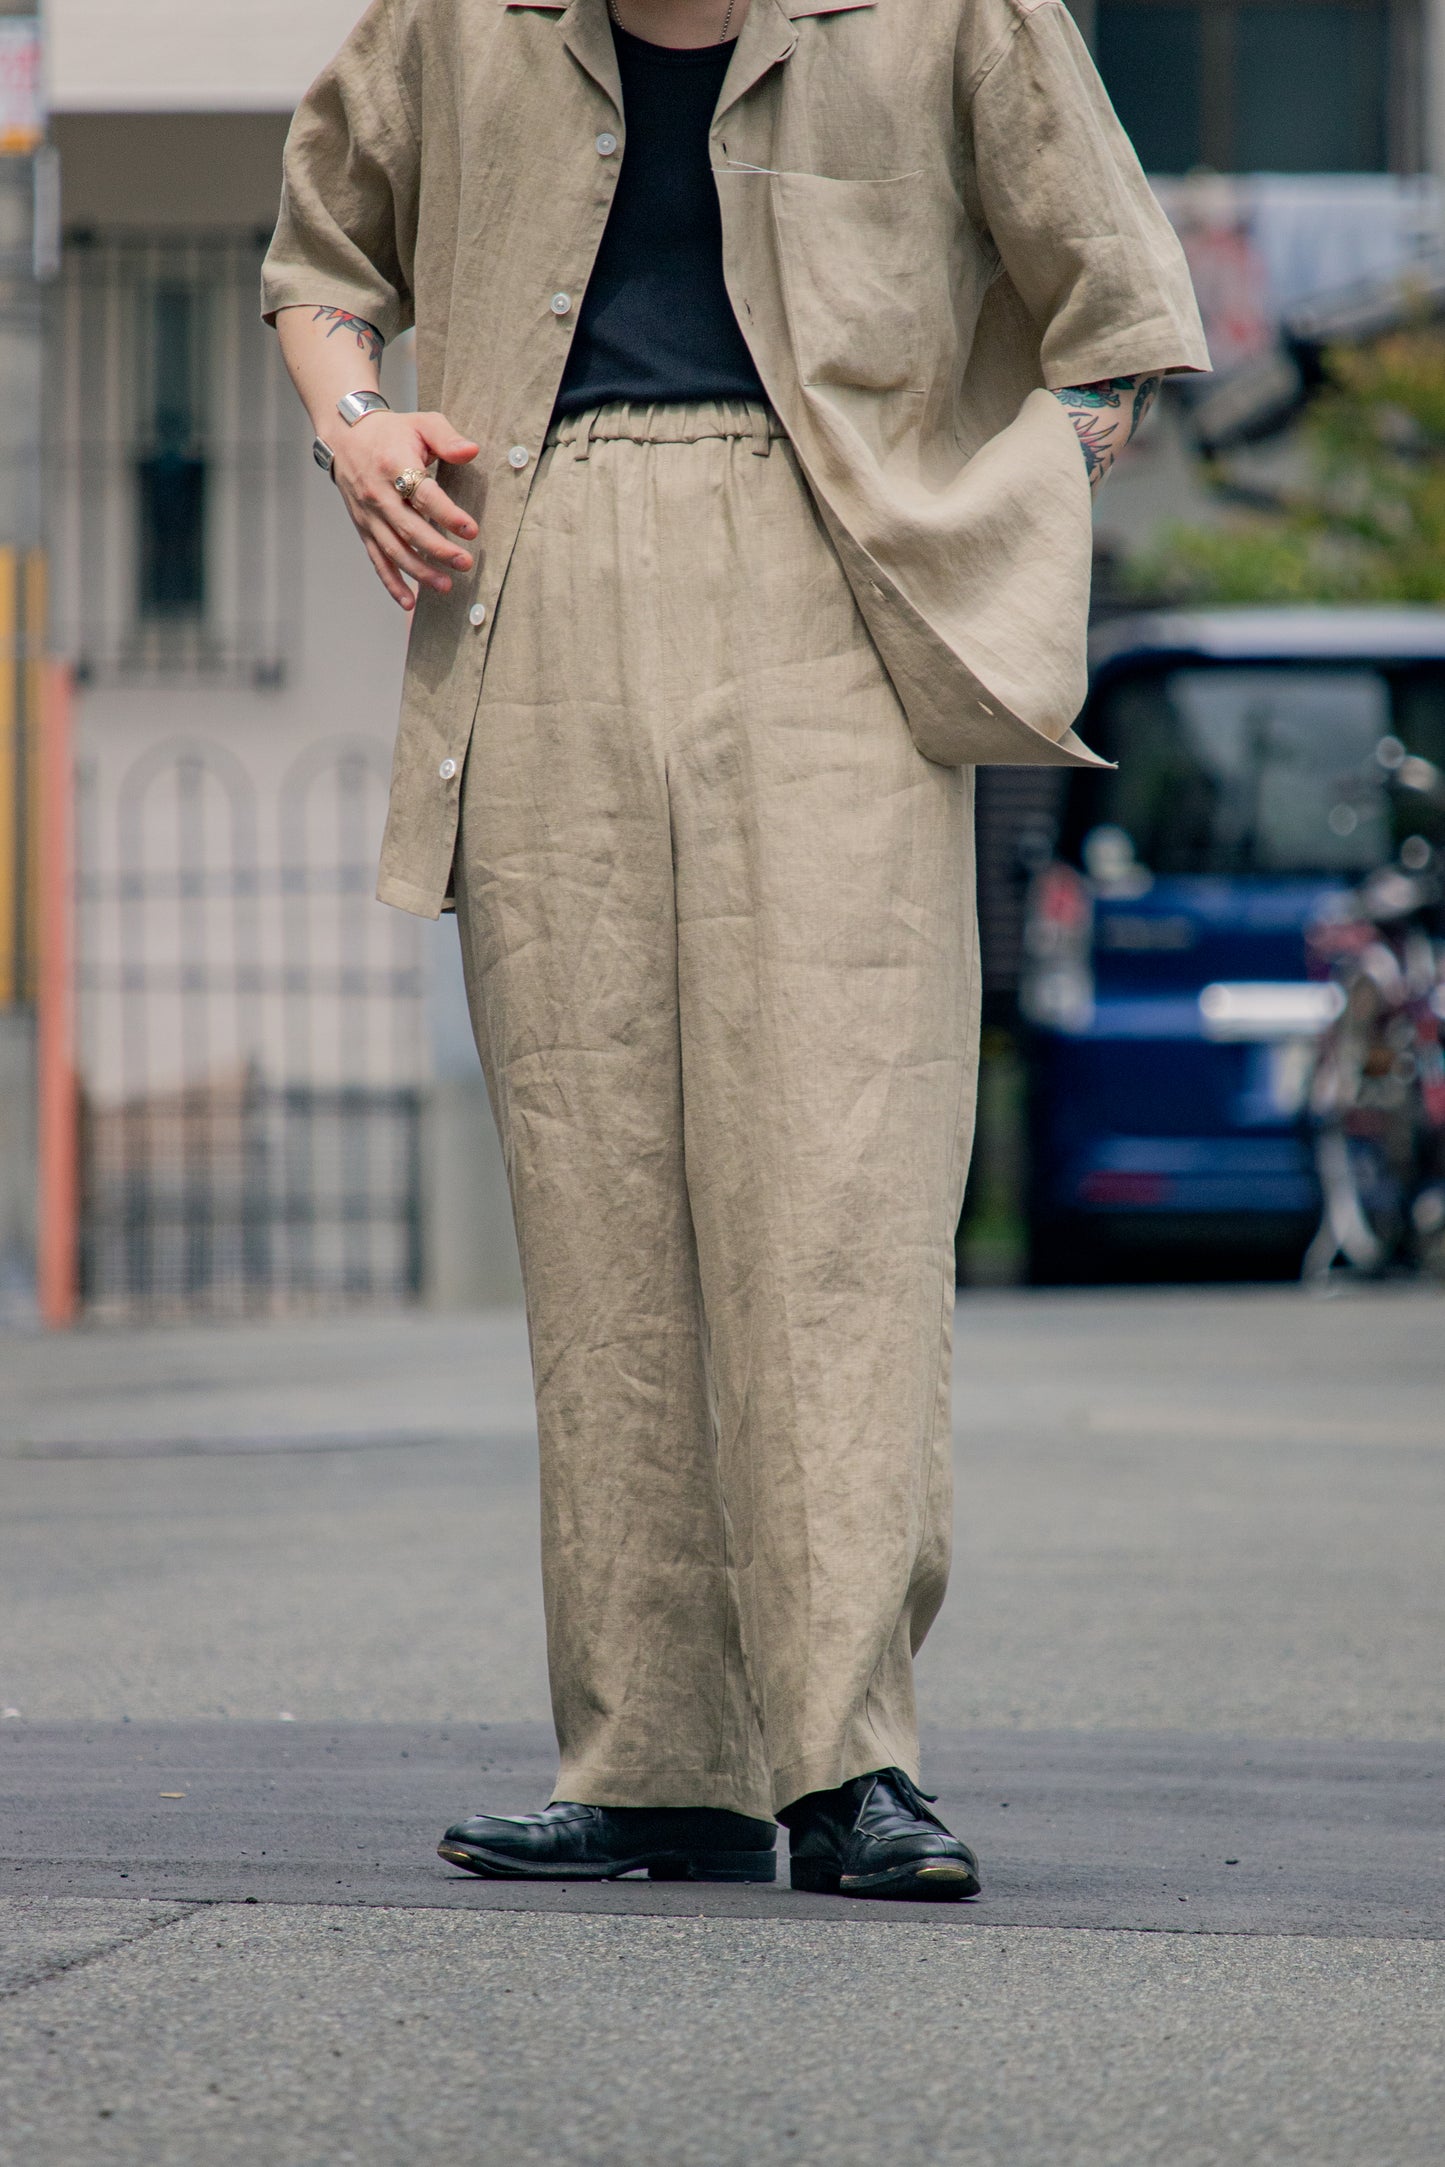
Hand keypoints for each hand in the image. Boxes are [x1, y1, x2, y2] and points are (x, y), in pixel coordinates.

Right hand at [329, 410, 481, 610]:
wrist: (345, 435)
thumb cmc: (391, 431)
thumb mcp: (421, 422)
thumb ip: (447, 437)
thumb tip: (472, 451)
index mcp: (394, 465)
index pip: (424, 495)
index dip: (448, 514)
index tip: (471, 530)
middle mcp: (379, 494)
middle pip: (410, 528)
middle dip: (438, 550)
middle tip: (465, 563)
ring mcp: (369, 514)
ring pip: (394, 549)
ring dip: (419, 572)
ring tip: (445, 586)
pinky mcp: (364, 528)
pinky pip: (377, 560)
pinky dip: (391, 582)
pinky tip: (408, 602)